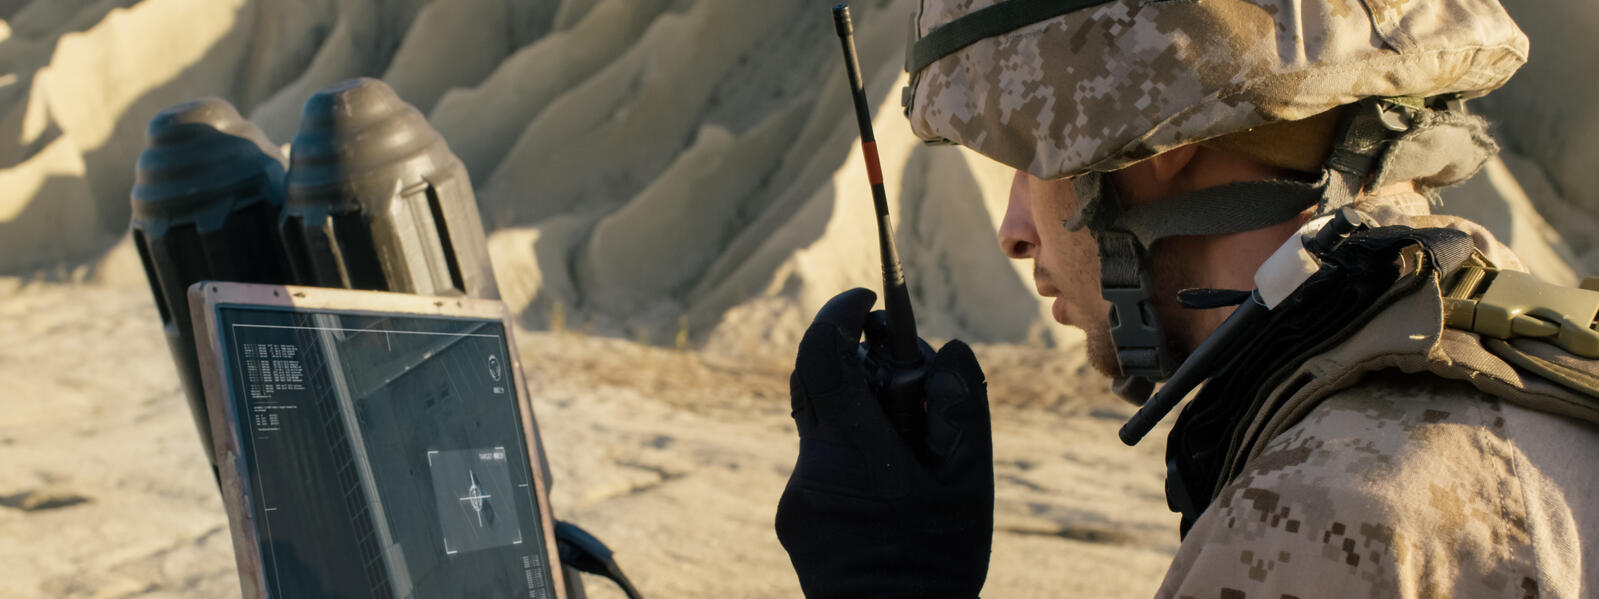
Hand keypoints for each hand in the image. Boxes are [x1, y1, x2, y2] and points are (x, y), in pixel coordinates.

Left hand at [776, 288, 992, 597]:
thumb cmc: (936, 559)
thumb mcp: (968, 483)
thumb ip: (961, 407)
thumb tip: (948, 348)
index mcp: (854, 450)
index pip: (822, 356)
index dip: (838, 315)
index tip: (865, 299)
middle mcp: (814, 466)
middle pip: (818, 384)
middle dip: (856, 363)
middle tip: (900, 375)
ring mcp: (797, 493)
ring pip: (824, 428)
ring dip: (861, 422)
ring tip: (910, 460)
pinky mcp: (792, 516)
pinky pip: (822, 465)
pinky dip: (853, 460)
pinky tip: (888, 495)